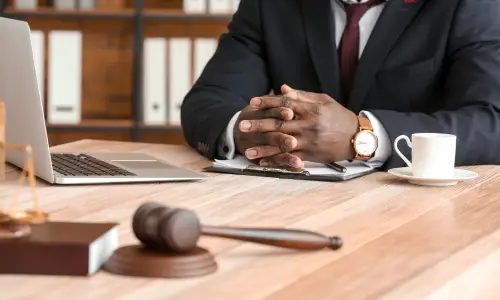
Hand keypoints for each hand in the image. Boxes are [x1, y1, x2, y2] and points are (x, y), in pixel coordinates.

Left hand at [240, 86, 358, 167]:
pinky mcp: (311, 155)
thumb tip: (282, 89)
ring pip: (282, 144)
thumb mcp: (324, 101)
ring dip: (263, 149)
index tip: (252, 103)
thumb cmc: (339, 117)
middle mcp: (308, 124)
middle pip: (279, 123)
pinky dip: (276, 161)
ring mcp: (309, 141)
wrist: (358, 137)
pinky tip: (263, 163)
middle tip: (242, 126)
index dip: (267, 102)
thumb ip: (302, 96)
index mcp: (311, 109)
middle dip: (259, 125)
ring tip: (248, 151)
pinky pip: (290, 158)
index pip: (284, 103)